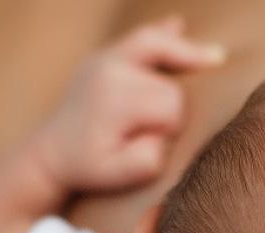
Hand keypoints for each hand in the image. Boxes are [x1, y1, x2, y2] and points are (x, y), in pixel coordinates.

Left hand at [28, 16, 223, 192]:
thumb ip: (148, 160)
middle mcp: (110, 70)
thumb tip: (163, 132)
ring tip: (215, 57)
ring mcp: (104, 58)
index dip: (171, 127)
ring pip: (159, 47)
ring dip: (183, 55)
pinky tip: (179, 25)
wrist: (50, 155)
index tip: (153, 143)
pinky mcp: (103, 57)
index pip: (172, 106)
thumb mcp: (118, 175)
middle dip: (172, 104)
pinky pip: (139, 37)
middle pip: (170, 81)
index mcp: (116, 99)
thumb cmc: (88, 167)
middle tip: (149, 129)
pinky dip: (162, 34)